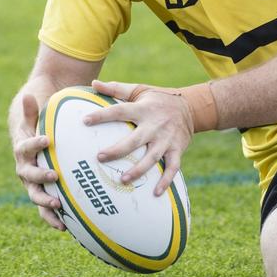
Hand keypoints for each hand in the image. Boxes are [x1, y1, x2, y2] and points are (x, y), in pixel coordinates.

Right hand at [12, 93, 64, 230]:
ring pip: (35, 196)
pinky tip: (67, 227)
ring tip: (59, 208)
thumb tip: (28, 95)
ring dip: (45, 204)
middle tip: (55, 177)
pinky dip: (53, 218)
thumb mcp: (33, 115)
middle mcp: (24, 168)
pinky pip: (45, 208)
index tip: (46, 139)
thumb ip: (31, 109)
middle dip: (40, 178)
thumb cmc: (36, 125)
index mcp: (22, 149)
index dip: (34, 144)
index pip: (25, 146)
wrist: (32, 142)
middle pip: (28, 175)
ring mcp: (32, 183)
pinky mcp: (41, 193)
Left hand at [84, 80, 193, 195]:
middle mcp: (155, 125)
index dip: (103, 115)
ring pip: (153, 156)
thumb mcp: (139, 90)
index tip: (85, 121)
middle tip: (100, 157)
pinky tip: (156, 193)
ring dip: (139, 170)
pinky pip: (173, 167)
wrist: (191, 107)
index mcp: (143, 109)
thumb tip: (93, 84)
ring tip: (124, 180)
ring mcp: (167, 139)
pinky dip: (166, 181)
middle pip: (135, 139)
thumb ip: (116, 89)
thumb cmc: (157, 99)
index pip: (120, 111)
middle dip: (118, 150)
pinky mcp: (177, 149)